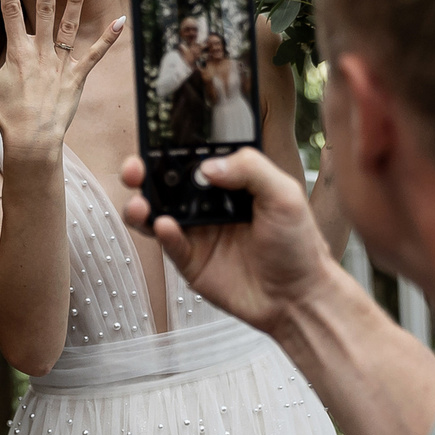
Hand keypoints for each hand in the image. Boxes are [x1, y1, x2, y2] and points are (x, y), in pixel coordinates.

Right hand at [0, 0, 125, 166]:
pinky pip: (95, 54)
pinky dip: (108, 38)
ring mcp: (60, 64)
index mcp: (16, 52)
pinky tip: (120, 21)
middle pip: (44, 10)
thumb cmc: (6, 116)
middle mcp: (40, 53)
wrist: (32, 142)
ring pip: (70, 25)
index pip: (10, 10)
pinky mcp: (77, 77)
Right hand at [121, 146, 345, 337]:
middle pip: (165, 182)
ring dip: (141, 204)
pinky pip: (169, 244)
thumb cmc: (298, 244)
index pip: (194, 157)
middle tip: (135, 168)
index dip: (172, 147)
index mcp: (230, 181)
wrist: (299, 296)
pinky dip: (162, 234)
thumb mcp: (284, 194)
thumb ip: (250, 169)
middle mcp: (208, 204)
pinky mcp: (191, 261)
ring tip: (140, 204)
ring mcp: (197, 232)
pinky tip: (166, 226)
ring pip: (157, 212)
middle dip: (143, 172)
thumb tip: (208, 165)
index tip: (156, 138)